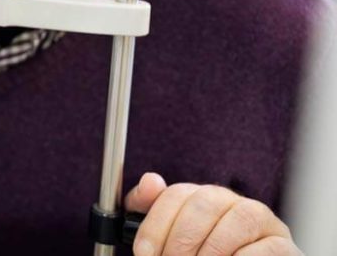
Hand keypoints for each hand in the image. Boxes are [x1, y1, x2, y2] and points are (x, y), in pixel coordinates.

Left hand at [124, 173, 301, 255]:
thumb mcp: (170, 237)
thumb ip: (152, 210)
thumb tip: (150, 181)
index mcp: (203, 198)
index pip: (177, 194)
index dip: (156, 225)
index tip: (145, 253)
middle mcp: (233, 203)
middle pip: (205, 204)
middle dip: (181, 241)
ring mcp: (263, 222)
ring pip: (239, 219)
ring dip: (211, 251)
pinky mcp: (284, 246)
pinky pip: (266, 247)